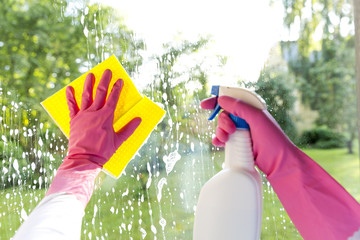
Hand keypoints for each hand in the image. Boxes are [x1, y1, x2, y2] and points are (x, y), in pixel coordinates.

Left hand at [65, 69, 141, 165]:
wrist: (84, 160)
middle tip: (107, 70)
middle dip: (105, 80)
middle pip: (100, 92)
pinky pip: (71, 106)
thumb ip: (129, 129)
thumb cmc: (103, 152)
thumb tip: (139, 119)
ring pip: (86, 96)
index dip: (117, 88)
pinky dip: (70, 97)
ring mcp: (83, 115)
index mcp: (106, 117)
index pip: (113, 98)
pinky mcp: (74, 120)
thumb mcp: (119, 141)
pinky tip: (69, 88)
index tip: (120, 80)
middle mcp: (94, 113)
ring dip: (88, 83)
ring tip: (90, 74)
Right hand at [201, 95, 359, 238]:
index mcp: (252, 109)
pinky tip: (219, 144)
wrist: (280, 164)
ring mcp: (242, 131)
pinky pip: (223, 139)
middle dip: (222, 121)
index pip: (232, 99)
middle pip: (224, 114)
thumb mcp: (257, 119)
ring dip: (220, 132)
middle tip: (230, 130)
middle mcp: (246, 119)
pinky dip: (218, 140)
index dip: (217, 100)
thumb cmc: (273, 140)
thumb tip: (221, 99)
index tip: (204, 105)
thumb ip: (239, 107)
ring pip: (222, 127)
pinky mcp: (239, 143)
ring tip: (227, 139)